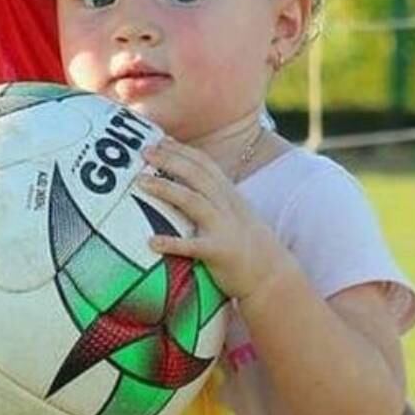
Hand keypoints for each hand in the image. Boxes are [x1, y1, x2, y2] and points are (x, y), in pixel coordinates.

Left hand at [134, 139, 290, 299]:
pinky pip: (193, 246)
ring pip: (193, 201)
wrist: (272, 274)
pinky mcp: (220, 252)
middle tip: (144, 152)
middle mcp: (227, 205)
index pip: (204, 163)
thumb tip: (186, 184)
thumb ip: (213, 196)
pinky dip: (172, 243)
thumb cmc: (246, 242)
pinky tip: (151, 242)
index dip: (182, 150)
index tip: (159, 140)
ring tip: (141, 182)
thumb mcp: (234, 212)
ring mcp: (224, 227)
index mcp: (228, 194)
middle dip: (169, 160)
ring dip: (166, 189)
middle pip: (196, 175)